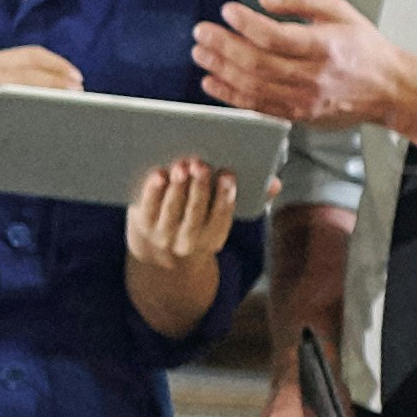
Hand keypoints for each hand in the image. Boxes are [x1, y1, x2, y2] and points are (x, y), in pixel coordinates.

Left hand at [123, 154, 239, 331]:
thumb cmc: (197, 222)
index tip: (228, 174)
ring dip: (177, 187)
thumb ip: (250, 198)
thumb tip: (274, 183)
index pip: (221, 219)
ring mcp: (162, 237)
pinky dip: (153, 191)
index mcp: (212, 240)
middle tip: (201, 164)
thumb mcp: (220, 218)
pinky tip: (159, 174)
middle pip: (194, 214)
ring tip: (182, 165)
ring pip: (171, 211)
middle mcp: (187, 243)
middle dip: (199, 188)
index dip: (224, 197)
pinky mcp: (142, 226)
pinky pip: (148, 209)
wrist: (157, 251)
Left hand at [195, 0, 411, 130]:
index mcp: (326, 46)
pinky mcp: (297, 116)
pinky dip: (230, 95)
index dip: (246, 23)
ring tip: (200, 53)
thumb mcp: (340, 10)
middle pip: (258, 63)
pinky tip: (212, 82)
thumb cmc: (364, 47)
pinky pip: (256, 107)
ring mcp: (304, 100)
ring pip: (253, 87)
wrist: (388, 89)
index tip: (227, 10)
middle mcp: (314, 76)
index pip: (277, 37)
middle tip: (202, 32)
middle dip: (223, 46)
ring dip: (221, 70)